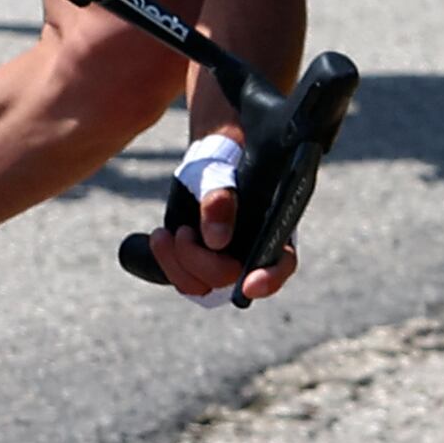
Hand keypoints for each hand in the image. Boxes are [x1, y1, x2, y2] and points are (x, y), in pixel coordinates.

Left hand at [145, 131, 298, 307]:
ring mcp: (224, 261)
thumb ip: (220, 197)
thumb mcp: (220, 167)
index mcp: (274, 228)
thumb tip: (216, 241)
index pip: (282, 263)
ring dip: (178, 262)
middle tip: (184, 230)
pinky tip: (161, 237)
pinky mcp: (199, 263)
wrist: (207, 156)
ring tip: (166, 233)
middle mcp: (252, 252)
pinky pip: (182, 280)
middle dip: (199, 261)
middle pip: (231, 280)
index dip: (269, 279)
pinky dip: (166, 262)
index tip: (249, 284)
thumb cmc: (223, 155)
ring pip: (202, 287)